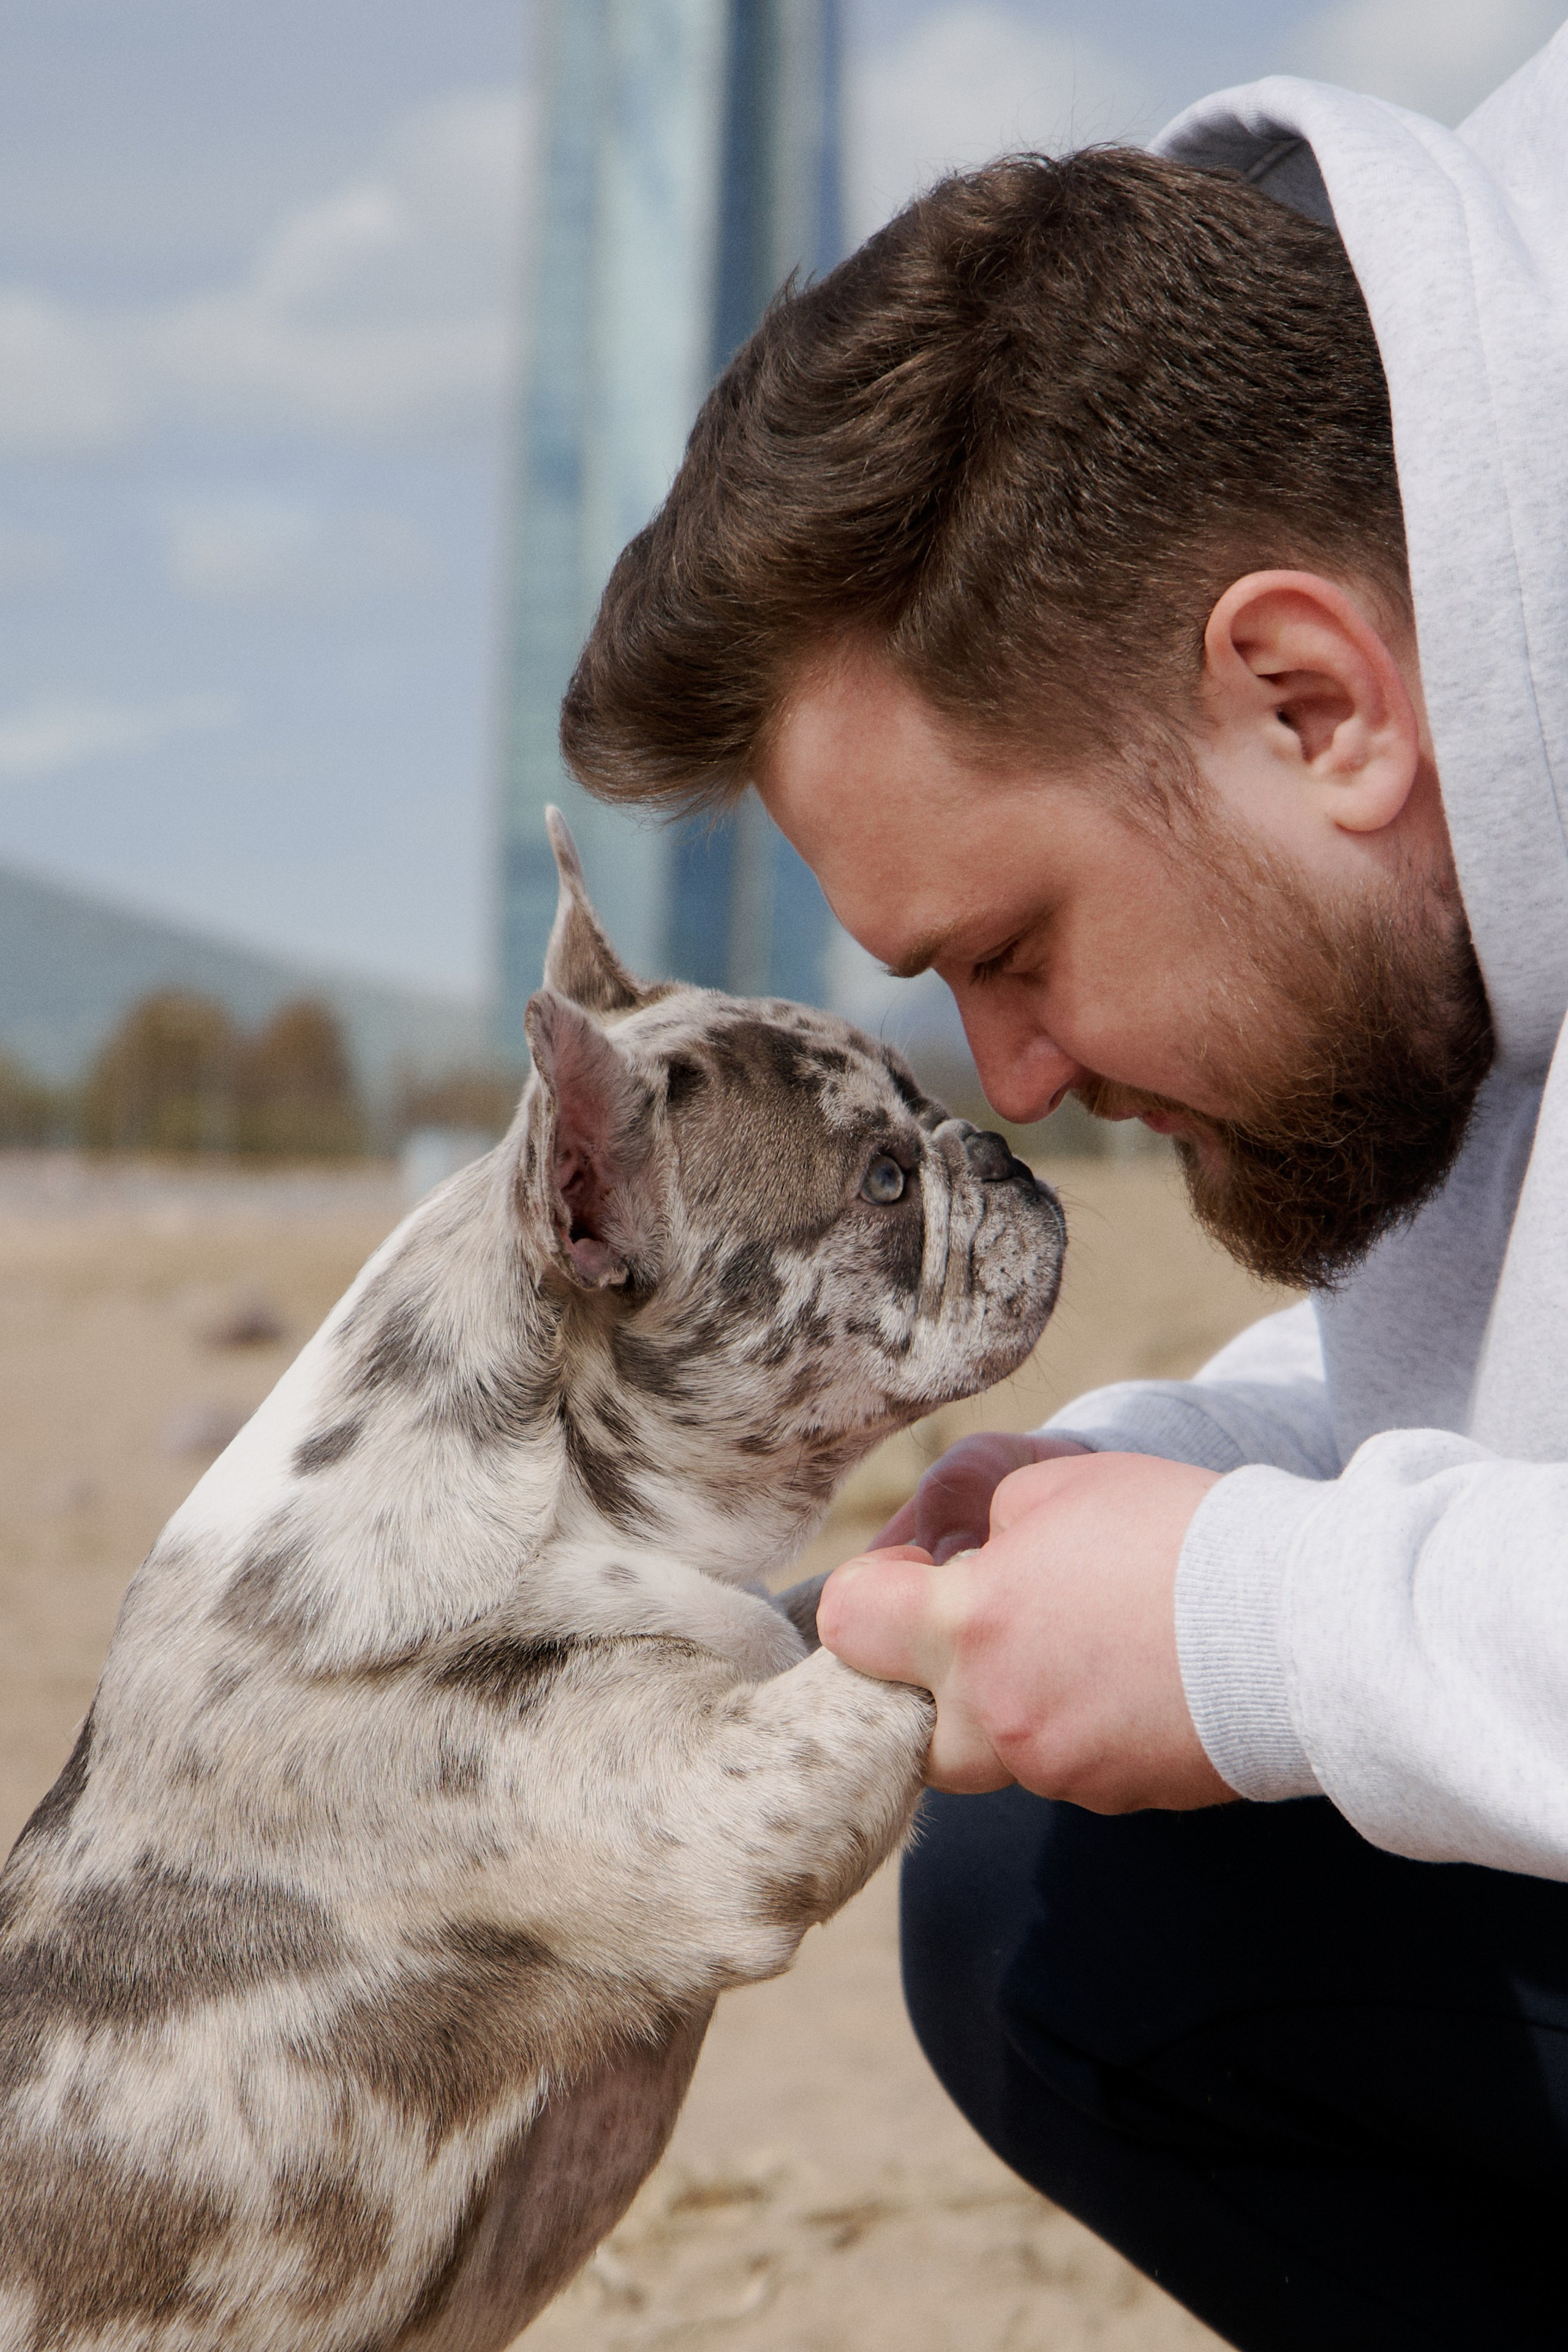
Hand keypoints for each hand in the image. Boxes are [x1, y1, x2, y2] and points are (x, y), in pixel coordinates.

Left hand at [820, 1451, 1235, 1812]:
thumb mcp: (1059, 1485)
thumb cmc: (1176, 1535)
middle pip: (911, 1723)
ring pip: (996, 1748)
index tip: (927, 1567)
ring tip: (1087, 1637)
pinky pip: (1069, 1765)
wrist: (1301, 1623)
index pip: (846, 1623)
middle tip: (994, 1621)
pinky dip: (1085, 1725)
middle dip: (934, 1677)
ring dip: (1016, 1699)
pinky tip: (1136, 1676)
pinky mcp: (1119, 1795)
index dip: (876, 1586)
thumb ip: (986, 1524)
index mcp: (966, 1628)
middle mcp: (996, 1716)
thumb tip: (968, 1558)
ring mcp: (1058, 1768)